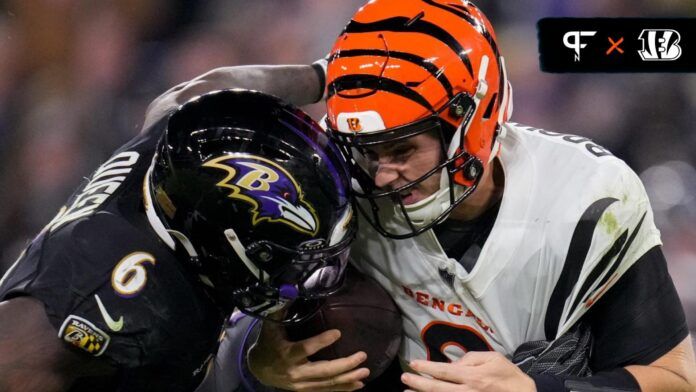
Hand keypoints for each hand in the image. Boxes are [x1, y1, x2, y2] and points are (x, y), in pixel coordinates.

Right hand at [247, 317, 369, 390]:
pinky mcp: (305, 389)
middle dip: (344, 365)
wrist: (259, 369)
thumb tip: (291, 288)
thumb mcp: (270, 325)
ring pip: (327, 383)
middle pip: (322, 371)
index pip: (306, 348)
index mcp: (287, 353)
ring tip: (365, 372)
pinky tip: (358, 384)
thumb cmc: (268, 342)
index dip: (321, 342)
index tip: (338, 333)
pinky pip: (326, 391)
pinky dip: (343, 389)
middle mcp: (295, 371)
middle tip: (362, 356)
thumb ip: (281, 309)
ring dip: (348, 379)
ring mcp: (301, 384)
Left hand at [401, 351, 535, 391]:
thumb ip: (472, 358)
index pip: (444, 371)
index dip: (426, 368)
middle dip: (418, 384)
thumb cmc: (510, 376)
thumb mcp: (494, 358)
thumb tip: (454, 363)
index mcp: (473, 376)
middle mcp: (467, 391)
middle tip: (404, 379)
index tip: (413, 364)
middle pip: (438, 388)